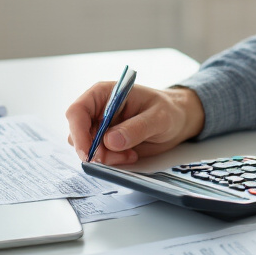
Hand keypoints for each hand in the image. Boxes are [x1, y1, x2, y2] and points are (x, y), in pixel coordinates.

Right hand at [66, 83, 204, 164]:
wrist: (178, 120)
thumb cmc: (168, 110)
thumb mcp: (159, 117)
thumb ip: (136, 128)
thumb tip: (110, 141)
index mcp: (105, 94)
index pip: (78, 111)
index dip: (78, 132)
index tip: (88, 152)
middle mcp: (98, 110)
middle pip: (78, 134)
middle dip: (94, 150)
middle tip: (119, 157)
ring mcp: (101, 128)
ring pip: (88, 148)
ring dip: (106, 157)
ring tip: (130, 154)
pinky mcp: (107, 143)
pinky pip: (100, 156)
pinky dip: (112, 161)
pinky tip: (131, 155)